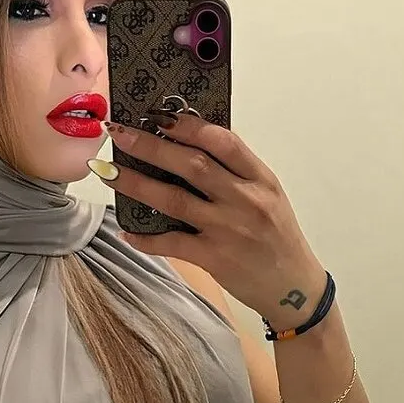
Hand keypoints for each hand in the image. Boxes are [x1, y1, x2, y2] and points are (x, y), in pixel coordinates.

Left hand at [89, 114, 326, 329]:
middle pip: (192, 164)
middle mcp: (245, 200)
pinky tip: (127, 230)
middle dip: (151, 146)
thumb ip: (236, 173)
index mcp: (260, 179)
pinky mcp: (215, 258)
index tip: (158, 114)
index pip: (223, 141)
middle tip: (120, 132)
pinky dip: (146, 237)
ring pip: (174, 200)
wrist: (294, 288)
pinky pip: (172, 243)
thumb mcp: (268, 197)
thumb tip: (190, 145)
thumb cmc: (278, 238)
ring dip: (136, 184)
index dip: (188, 125)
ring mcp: (229, 230)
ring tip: (109, 172)